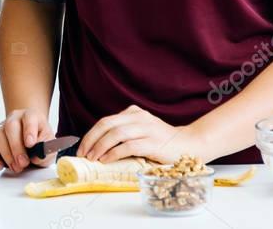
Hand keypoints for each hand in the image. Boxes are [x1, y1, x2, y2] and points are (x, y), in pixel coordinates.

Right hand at [0, 109, 55, 172]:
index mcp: (31, 116)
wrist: (32, 140)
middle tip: (23, 162)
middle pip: (11, 126)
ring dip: (7, 154)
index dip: (29, 130)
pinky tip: (0, 165)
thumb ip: (46, 150)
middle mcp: (15, 119)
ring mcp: (3, 127)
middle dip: (16, 147)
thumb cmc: (41, 141)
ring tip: (16, 167)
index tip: (30, 144)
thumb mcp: (50, 145)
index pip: (29, 118)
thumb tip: (36, 157)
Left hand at [76, 105, 204, 163]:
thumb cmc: (162, 141)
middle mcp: (138, 117)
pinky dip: (114, 153)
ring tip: (93, 158)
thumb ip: (124, 132)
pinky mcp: (152, 142)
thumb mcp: (141, 130)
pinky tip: (106, 160)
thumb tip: (98, 147)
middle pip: (107, 125)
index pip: (105, 121)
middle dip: (91, 140)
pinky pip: (128, 146)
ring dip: (100, 147)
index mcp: (133, 113)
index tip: (82, 148)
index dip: (91, 134)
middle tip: (83, 154)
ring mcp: (146, 129)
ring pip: (115, 134)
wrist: (189, 144)